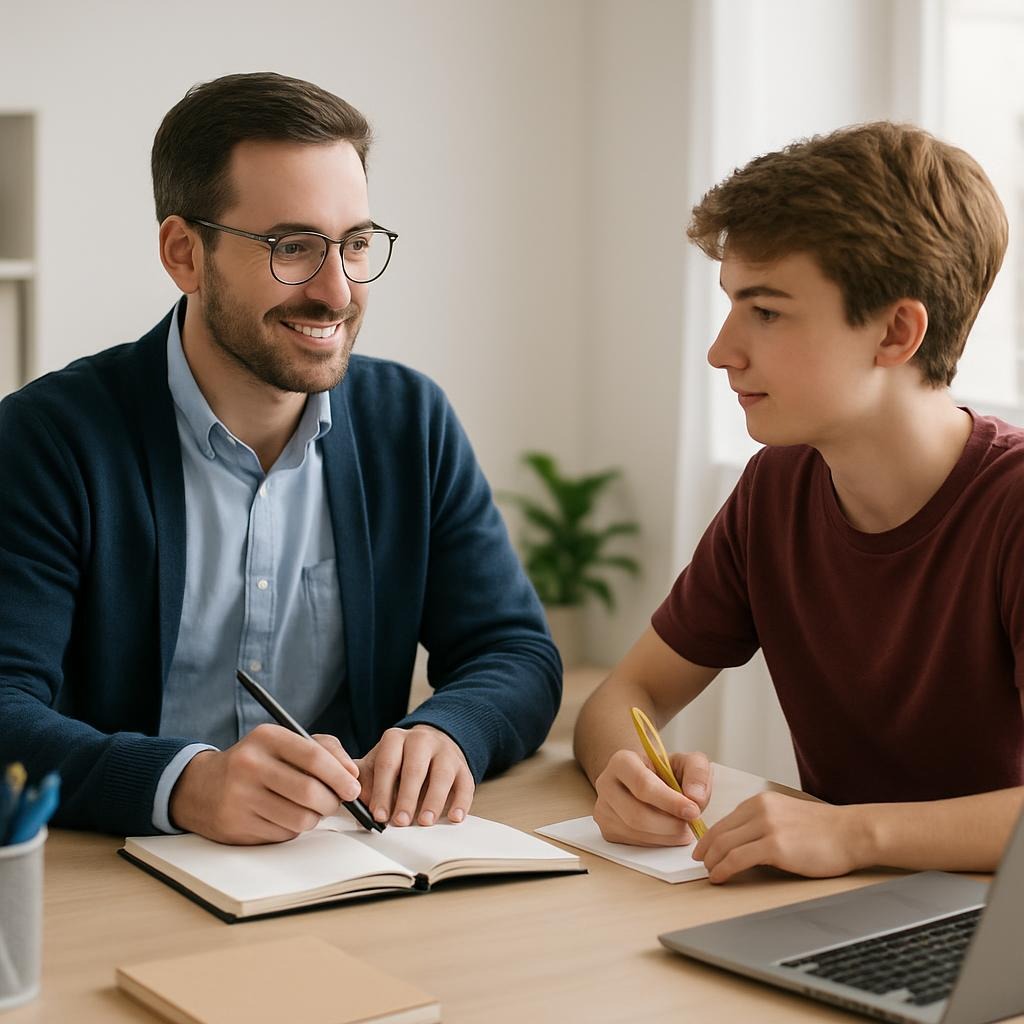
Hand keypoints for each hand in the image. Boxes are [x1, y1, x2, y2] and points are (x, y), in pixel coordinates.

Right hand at [169, 724, 360, 844]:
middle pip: (309, 792)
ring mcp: (240, 798)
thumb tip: (352, 774)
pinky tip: (284, 816)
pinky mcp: (237, 826)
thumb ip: (325, 749)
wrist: (202, 787)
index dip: (340, 776)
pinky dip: (293, 829)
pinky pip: (283, 834)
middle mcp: (249, 765)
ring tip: (310, 809)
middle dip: (332, 802)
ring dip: (314, 818)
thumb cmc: (258, 761)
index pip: (314, 757)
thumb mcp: (285, 742)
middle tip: (337, 803)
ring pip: (300, 818)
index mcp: (266, 738)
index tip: (353, 788)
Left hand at [355, 725, 473, 826]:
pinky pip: (466, 784)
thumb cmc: (398, 761)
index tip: (378, 815)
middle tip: (400, 822)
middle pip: (415, 769)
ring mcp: (445, 752)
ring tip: (424, 821)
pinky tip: (454, 817)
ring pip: (442, 775)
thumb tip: (353, 800)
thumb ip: (364, 779)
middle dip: (406, 798)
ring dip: (433, 800)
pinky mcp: (463, 766)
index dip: (382, 791)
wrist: (429, 744)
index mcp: (395, 739)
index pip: (387, 764)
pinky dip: (461, 802)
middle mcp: (421, 740)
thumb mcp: (377, 763)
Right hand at [593, 748, 709, 845]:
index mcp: (622, 761)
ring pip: (635, 832)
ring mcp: (603, 809)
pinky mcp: (607, 829)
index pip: (643, 784)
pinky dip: (657, 842)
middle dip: (670, 825)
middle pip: (637, 814)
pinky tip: (667, 832)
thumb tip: (695, 798)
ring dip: (666, 836)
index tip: (693, 811)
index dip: (670, 801)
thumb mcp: (686, 762)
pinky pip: (634, 843)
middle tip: (690, 825)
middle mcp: (606, 783)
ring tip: (682, 827)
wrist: (646, 780)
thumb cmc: (666, 771)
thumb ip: (697, 772)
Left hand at [693, 792, 867, 882]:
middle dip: (706, 850)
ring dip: (712, 862)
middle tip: (700, 864)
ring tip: (709, 873)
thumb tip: (741, 841)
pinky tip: (720, 877)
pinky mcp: (775, 846)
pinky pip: (738, 858)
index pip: (725, 821)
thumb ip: (763, 822)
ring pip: (725, 845)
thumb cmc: (824, 830)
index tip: (703, 850)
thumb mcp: (786, 815)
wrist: (851, 833)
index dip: (709, 838)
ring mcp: (767, 826)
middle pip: (720, 832)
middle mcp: (760, 809)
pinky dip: (724, 869)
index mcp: (761, 802)